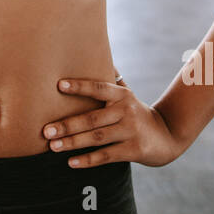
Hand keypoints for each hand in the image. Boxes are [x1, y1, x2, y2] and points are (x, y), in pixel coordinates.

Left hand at [42, 75, 183, 168]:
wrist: (167, 136)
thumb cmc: (137, 113)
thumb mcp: (127, 95)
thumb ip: (112, 80)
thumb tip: (97, 51)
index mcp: (121, 95)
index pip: (98, 88)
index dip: (79, 86)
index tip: (59, 85)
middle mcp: (126, 111)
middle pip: (92, 118)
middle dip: (67, 125)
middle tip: (46, 130)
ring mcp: (131, 131)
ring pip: (97, 138)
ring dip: (73, 143)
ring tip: (52, 146)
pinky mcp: (134, 150)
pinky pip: (107, 156)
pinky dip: (88, 160)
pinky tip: (71, 162)